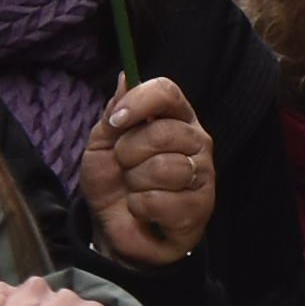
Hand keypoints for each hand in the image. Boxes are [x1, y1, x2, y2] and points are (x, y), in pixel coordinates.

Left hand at [78, 76, 216, 266]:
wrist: (113, 228)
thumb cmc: (113, 181)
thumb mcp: (102, 145)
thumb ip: (113, 113)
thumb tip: (125, 77)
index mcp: (174, 117)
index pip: (167, 92)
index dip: (139, 102)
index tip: (115, 121)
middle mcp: (195, 140)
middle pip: (162, 132)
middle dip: (128, 153)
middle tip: (125, 166)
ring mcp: (203, 173)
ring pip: (163, 168)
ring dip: (135, 183)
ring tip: (136, 189)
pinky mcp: (202, 206)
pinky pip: (162, 201)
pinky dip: (141, 207)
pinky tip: (145, 210)